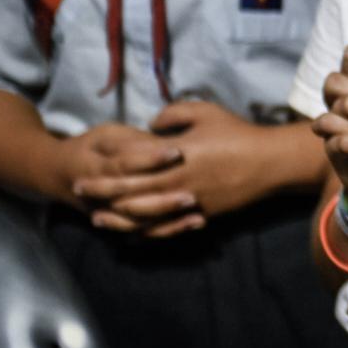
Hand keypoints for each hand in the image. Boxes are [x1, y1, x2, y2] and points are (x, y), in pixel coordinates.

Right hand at [55, 123, 192, 235]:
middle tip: (193, 194)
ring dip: (170, 221)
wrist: (57, 174)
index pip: (124, 165)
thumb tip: (163, 142)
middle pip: (133, 201)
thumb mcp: (105, 135)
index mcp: (96, 168)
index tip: (177, 151)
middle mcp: (100, 197)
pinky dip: (169, 230)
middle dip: (164, 199)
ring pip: (140, 223)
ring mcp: (109, 215)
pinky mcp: (118, 225)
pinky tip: (195, 223)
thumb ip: (131, 141)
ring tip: (197, 214)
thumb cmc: (88, 148)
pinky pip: (145, 233)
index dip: (150, 159)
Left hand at [74, 103, 277, 234]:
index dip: (104, 171)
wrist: (269, 162)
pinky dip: (146, 234)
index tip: (83, 171)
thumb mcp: (205, 111)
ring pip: (144, 217)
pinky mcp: (200, 216)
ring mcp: (187, 203)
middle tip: (79, 193)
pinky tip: (132, 235)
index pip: (130, 168)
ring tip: (97, 219)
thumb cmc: (237, 133)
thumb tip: (151, 123)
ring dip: (117, 219)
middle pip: (130, 194)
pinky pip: (167, 229)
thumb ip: (173, 114)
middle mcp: (176, 183)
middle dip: (101, 194)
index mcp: (174, 156)